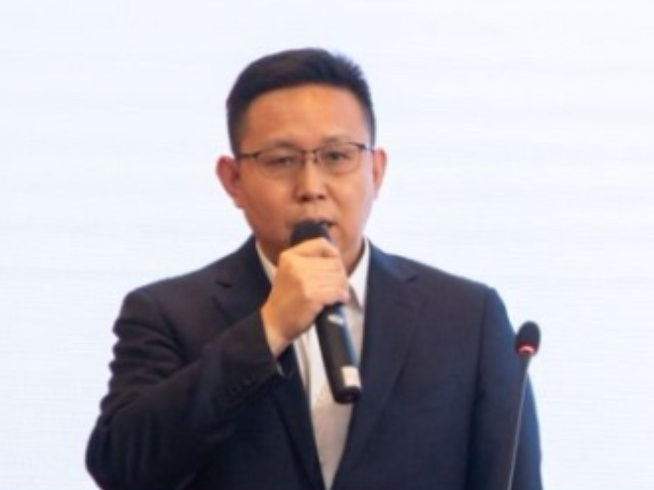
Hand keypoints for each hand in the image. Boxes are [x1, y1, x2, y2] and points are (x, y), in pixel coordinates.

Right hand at [261, 237, 349, 356]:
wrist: (274, 323)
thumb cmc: (287, 299)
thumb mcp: (290, 272)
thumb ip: (308, 261)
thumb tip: (336, 256)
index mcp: (290, 256)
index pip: (321, 244)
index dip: (333, 254)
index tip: (335, 265)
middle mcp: (296, 265)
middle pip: (334, 263)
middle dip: (340, 276)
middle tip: (338, 286)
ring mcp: (303, 280)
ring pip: (338, 278)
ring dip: (342, 288)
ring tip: (337, 294)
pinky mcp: (311, 296)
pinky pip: (338, 292)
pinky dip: (342, 297)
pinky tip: (338, 301)